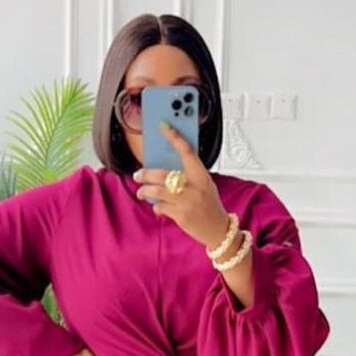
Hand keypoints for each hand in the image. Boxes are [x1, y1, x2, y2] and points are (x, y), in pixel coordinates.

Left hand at [134, 122, 230, 250]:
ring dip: (145, 191)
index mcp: (201, 174)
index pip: (187, 150)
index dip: (174, 136)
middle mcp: (194, 186)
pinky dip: (156, 207)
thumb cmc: (210, 206)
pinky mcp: (181, 215)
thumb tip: (166, 164)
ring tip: (141, 192)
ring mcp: (187, 201)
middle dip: (146, 174)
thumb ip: (189, 174)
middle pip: (162, 174)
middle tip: (138, 174)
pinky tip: (158, 207)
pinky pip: (161, 207)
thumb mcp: (205, 185)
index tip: (163, 126)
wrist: (218, 229)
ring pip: (157, 191)